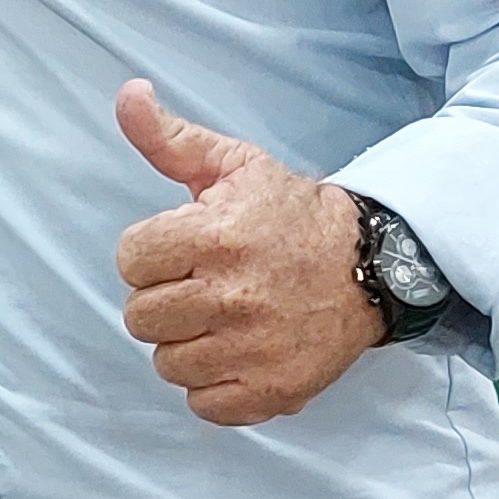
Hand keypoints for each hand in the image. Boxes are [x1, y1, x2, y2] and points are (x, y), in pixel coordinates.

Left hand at [109, 79, 383, 425]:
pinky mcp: (270, 391)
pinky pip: (203, 403)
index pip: (130, 260)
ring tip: (224, 319)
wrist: (370, 267)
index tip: (184, 249)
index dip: (151, 254)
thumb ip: (170, 139)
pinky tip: (239, 353)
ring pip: (167, 363)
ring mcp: (251, 349)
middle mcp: (230, 296)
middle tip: (205, 286)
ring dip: (188, 344)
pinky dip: (215, 384)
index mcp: (215, 237)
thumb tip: (127, 95)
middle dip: (166, 299)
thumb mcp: (234, 165)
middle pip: (140, 317)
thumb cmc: (291, 215)